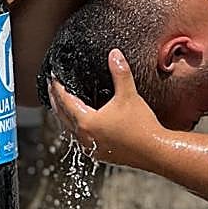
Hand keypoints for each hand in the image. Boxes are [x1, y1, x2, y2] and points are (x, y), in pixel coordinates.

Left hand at [46, 49, 163, 167]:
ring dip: (64, 115)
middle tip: (52, 87)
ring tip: (62, 104)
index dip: (57, 87)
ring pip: (69, 129)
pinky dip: (75, 127)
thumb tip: (114, 54)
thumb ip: (120, 73)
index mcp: (87, 122)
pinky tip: (81, 122)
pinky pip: (80, 137)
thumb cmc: (141, 127)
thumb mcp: (129, 95)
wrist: (155, 151)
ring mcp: (91, 148)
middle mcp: (84, 137)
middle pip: (62, 116)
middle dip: (56, 100)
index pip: (65, 101)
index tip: (53, 77)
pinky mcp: (100, 154)